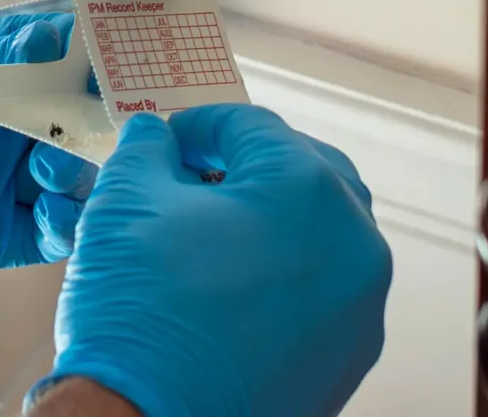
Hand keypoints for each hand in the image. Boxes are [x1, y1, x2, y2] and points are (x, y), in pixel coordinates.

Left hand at [0, 9, 98, 284]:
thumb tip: (53, 36)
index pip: (66, 57)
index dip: (101, 59)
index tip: (131, 63)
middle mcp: (3, 120)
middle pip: (82, 121)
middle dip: (103, 122)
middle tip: (108, 125)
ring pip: (76, 178)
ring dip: (85, 172)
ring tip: (53, 167)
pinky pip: (48, 233)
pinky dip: (68, 224)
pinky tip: (55, 211)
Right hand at [45, 107, 391, 416]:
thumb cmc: (142, 314)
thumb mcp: (127, 200)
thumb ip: (147, 150)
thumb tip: (155, 139)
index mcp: (310, 192)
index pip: (254, 128)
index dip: (201, 126)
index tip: (171, 139)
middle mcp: (355, 248)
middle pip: (307, 175)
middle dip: (250, 167)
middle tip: (198, 176)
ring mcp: (359, 311)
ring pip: (322, 239)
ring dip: (272, 223)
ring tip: (210, 235)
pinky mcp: (347, 361)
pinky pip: (323, 296)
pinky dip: (284, 279)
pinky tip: (230, 289)